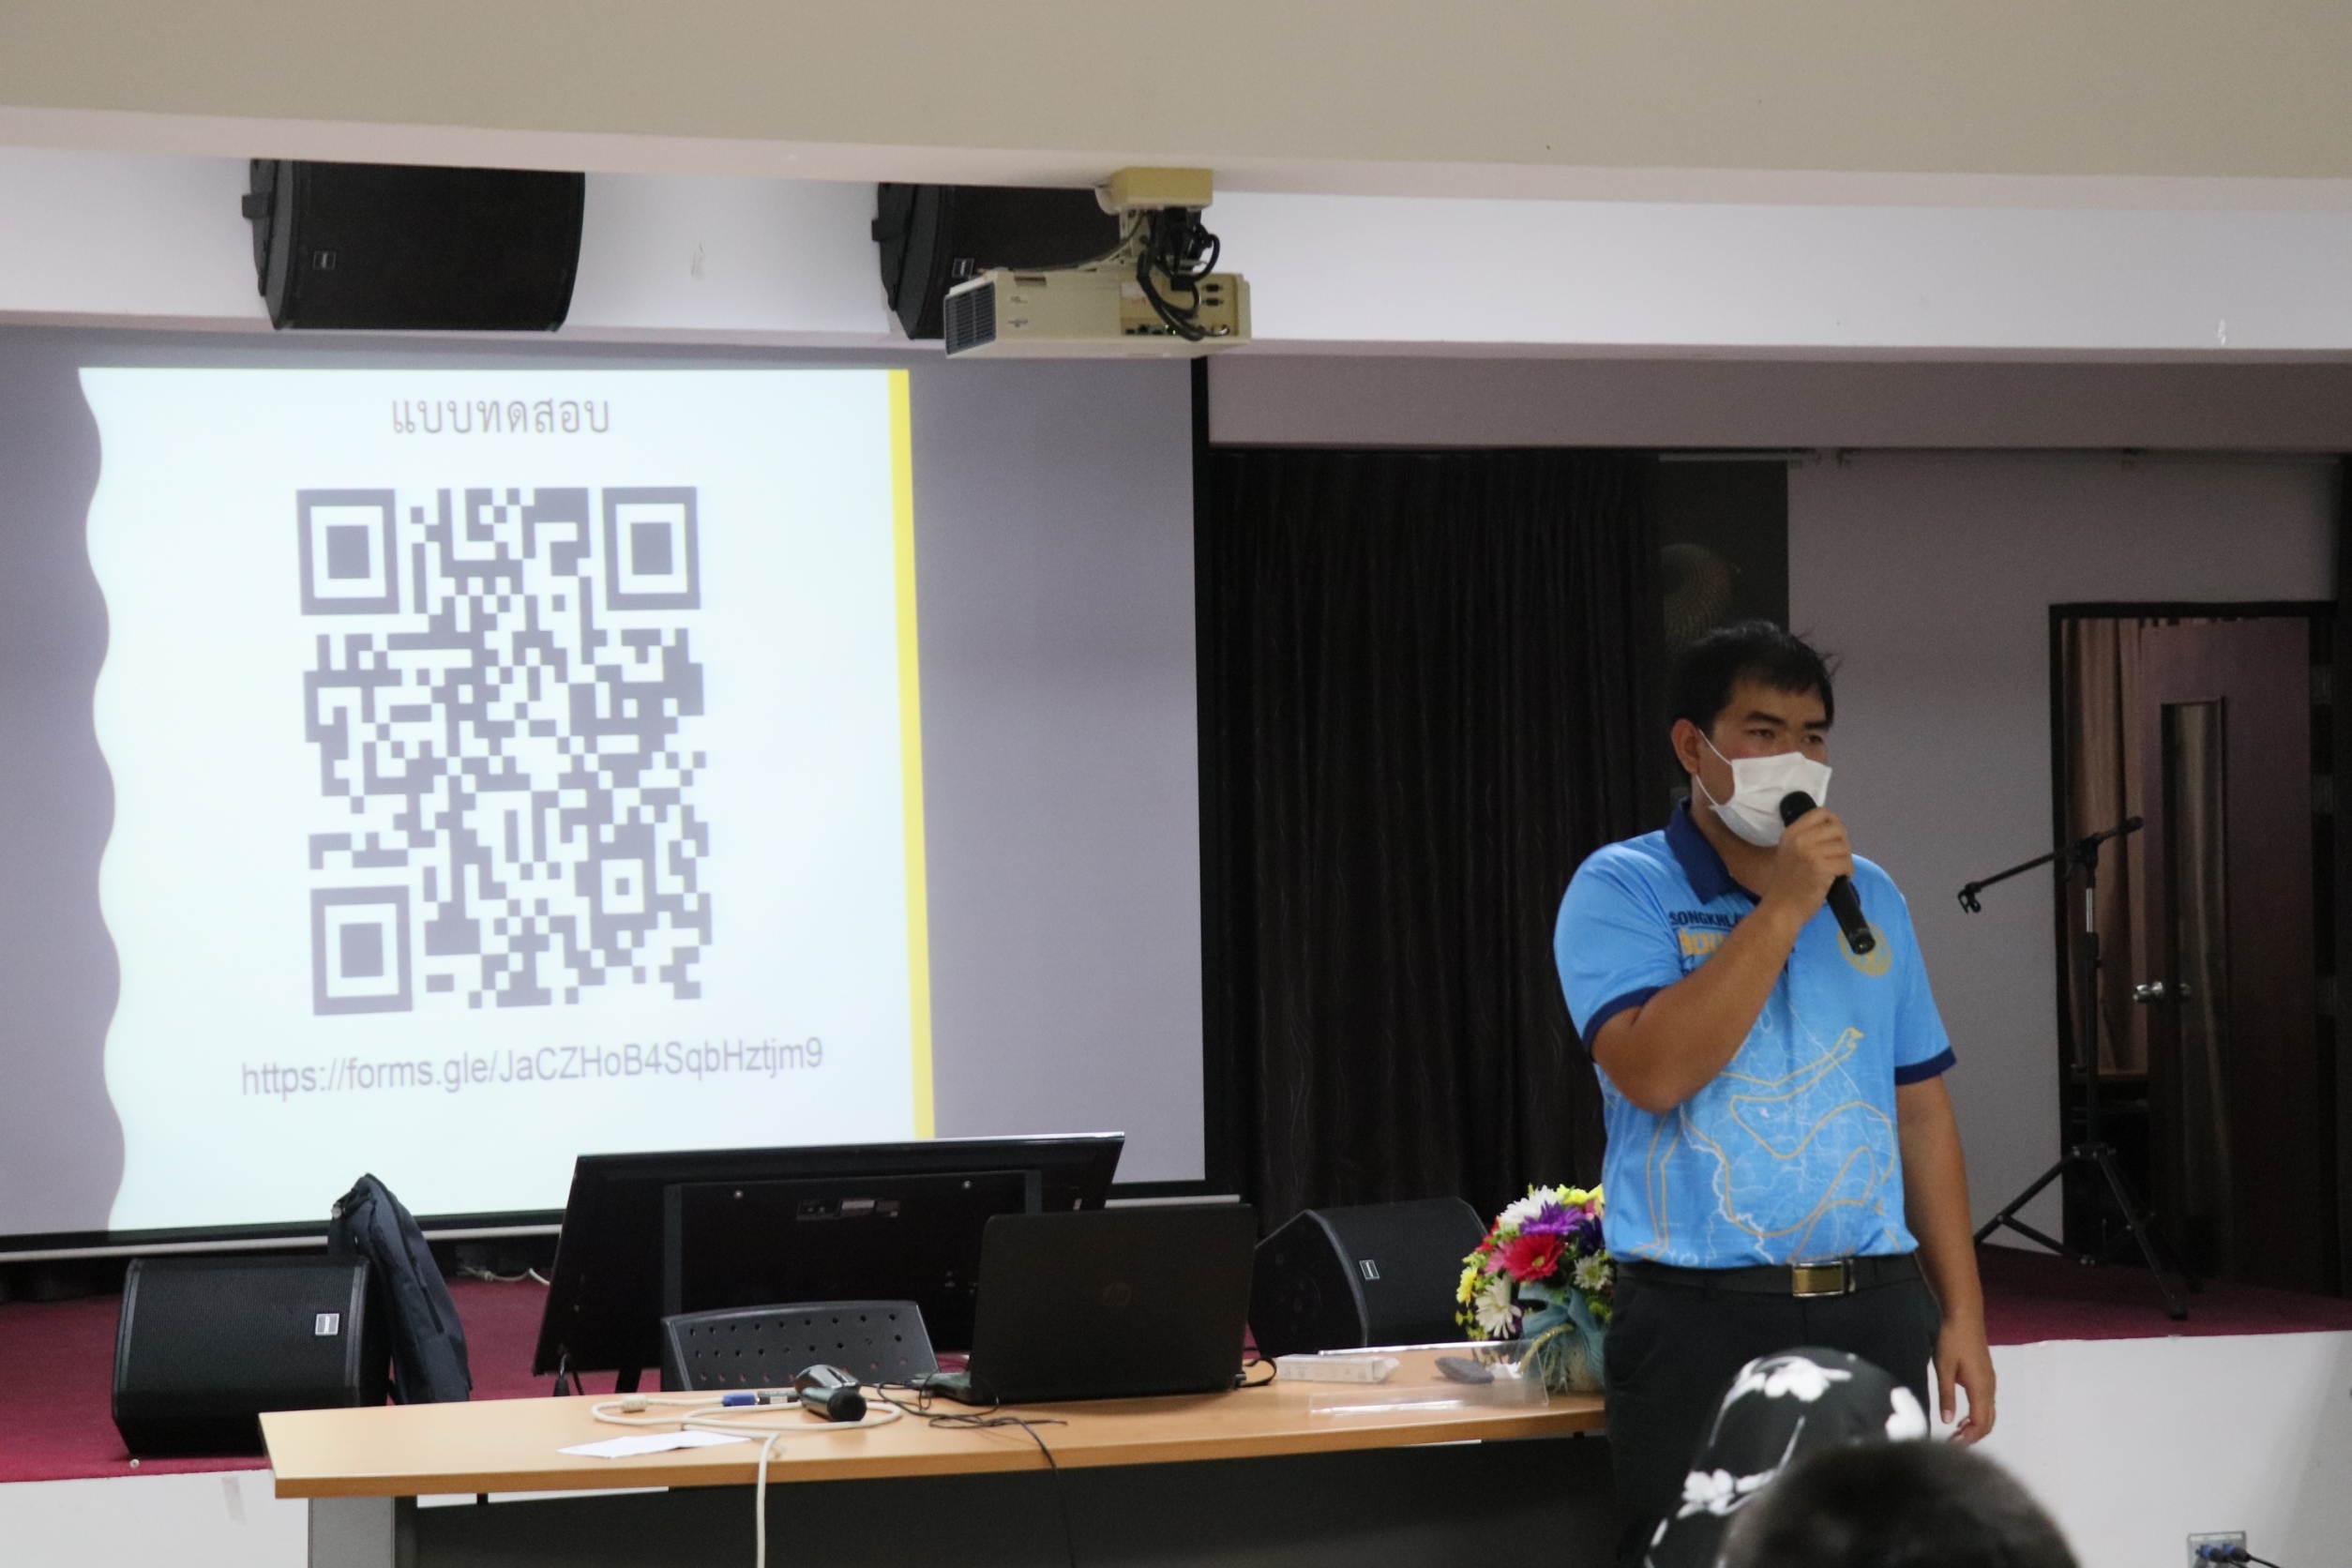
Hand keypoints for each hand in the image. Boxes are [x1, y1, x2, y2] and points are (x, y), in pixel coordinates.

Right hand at [1764, 807, 1852, 919]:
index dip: (1834, 821)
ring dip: (1845, 860)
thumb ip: (1807, 839)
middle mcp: (1800, 839)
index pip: (1820, 813)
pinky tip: (1840, 878)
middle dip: (1842, 843)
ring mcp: (1811, 853)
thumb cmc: (1787, 883)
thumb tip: (1835, 829)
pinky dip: (1848, 872)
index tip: (1835, 836)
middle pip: (1837, 829)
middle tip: (1837, 857)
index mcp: (1791, 833)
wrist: (1781, 908)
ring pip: (1844, 847)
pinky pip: (1846, 863)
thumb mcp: (1789, 852)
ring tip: (1837, 871)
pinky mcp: (1822, 868)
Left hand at [1936, 1313, 1996, 1441]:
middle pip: (1988, 1422)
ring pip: (1988, 1414)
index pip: (1980, 1423)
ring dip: (1975, 1427)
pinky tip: (1961, 1416)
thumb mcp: (1944, 1368)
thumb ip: (1946, 1396)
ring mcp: (1990, 1383)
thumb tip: (1947, 1422)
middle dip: (1973, 1437)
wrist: (1965, 1316)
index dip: (1968, 1438)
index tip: (1951, 1446)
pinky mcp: (1986, 1377)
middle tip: (1952, 1444)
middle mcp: (1990, 1389)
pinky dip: (1976, 1416)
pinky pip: (1986, 1404)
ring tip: (1955, 1433)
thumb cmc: (1952, 1340)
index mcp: (1981, 1388)